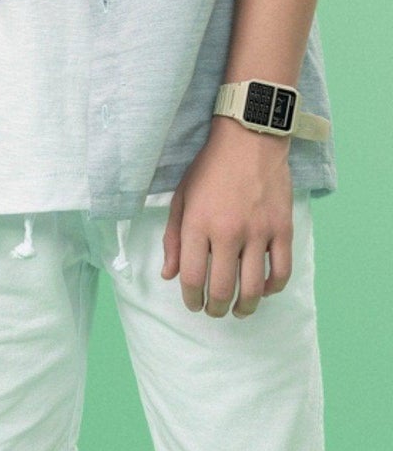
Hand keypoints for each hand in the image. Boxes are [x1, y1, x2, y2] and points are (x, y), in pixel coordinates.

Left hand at [160, 118, 293, 317]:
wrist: (249, 140)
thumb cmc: (209, 167)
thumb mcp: (181, 197)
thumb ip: (173, 238)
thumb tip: (169, 275)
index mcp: (198, 224)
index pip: (192, 278)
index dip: (191, 299)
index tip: (193, 304)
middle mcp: (228, 232)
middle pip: (221, 289)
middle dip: (215, 308)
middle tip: (214, 311)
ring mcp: (258, 232)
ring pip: (253, 288)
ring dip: (244, 307)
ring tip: (238, 310)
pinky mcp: (282, 229)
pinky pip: (281, 271)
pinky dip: (272, 288)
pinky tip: (263, 290)